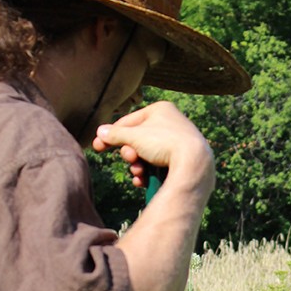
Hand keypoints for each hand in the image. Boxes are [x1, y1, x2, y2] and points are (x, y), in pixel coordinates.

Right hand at [92, 102, 213, 189]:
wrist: (193, 163)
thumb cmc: (164, 143)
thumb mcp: (134, 136)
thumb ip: (115, 134)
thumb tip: (101, 132)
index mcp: (161, 110)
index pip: (129, 121)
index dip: (111, 134)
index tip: (97, 146)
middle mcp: (172, 122)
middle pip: (138, 139)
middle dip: (130, 153)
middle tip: (130, 158)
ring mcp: (179, 142)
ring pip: (148, 154)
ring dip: (137, 165)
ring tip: (139, 171)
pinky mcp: (183, 159)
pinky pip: (159, 165)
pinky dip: (149, 173)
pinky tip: (144, 180)